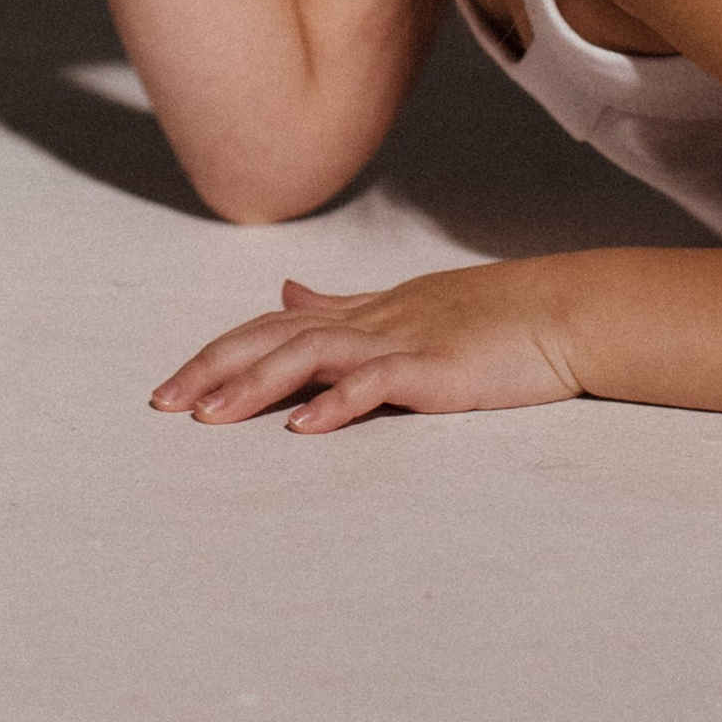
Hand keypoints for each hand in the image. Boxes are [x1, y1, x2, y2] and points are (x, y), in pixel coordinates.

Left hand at [150, 263, 580, 429]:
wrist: (559, 312)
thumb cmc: (488, 319)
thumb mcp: (401, 307)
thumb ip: (341, 305)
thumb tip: (285, 294)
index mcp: (357, 313)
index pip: (269, 329)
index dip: (217, 354)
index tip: (170, 389)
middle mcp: (366, 322)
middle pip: (272, 339)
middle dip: (213, 370)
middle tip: (163, 405)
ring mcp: (399, 342)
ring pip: (310, 356)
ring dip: (256, 386)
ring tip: (211, 417)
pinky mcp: (433, 369)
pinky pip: (376, 384)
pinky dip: (337, 404)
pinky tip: (304, 427)